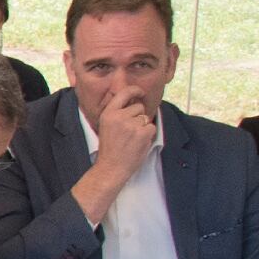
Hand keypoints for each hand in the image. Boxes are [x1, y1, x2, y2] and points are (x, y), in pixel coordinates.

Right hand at [75, 91, 158, 220]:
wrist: (111, 167)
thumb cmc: (110, 148)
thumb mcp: (106, 126)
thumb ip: (117, 113)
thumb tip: (134, 100)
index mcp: (108, 113)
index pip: (124, 93)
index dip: (135, 90)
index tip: (141, 92)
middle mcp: (119, 117)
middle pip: (138, 107)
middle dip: (138, 116)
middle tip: (129, 131)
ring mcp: (131, 125)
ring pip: (146, 118)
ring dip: (143, 127)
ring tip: (132, 139)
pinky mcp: (142, 133)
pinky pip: (151, 127)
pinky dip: (148, 135)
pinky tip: (138, 143)